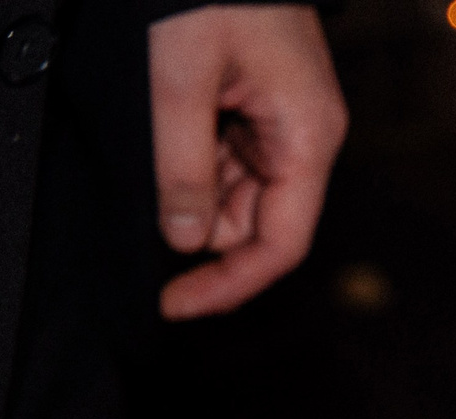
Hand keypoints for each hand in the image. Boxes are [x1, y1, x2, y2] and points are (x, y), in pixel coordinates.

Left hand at [148, 4, 347, 319]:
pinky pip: (228, 155)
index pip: (278, 246)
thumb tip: (182, 240)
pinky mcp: (262, 104)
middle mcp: (305, 137)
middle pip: (256, 223)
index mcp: (306, 138)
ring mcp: (285, 121)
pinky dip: (192, 157)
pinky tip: (171, 119)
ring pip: (238, 192)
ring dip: (191, 184)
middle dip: (199, 222)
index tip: (173, 304)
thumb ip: (181, 165)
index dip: (228, 285)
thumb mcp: (178, 77)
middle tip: (149, 188)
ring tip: (162, 124)